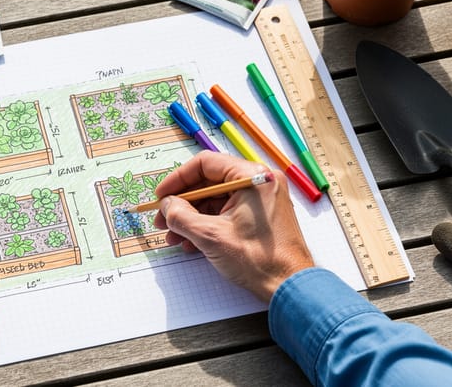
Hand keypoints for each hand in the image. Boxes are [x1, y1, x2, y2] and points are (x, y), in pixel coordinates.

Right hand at [153, 151, 313, 302]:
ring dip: (192, 217)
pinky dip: (207, 224)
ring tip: (174, 235)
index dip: (178, 179)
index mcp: (252, 176)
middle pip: (209, 182)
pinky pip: (227, 211)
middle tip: (164, 217)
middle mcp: (259, 182)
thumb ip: (181, 216)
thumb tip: (166, 205)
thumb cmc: (261, 260)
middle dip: (183, 203)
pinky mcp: (260, 216)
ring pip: (216, 199)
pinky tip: (191, 241)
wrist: (289, 287)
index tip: (162, 194)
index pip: (206, 163)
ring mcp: (261, 199)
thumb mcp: (210, 235)